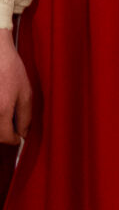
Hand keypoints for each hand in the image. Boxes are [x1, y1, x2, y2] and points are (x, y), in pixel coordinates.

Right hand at [0, 29, 29, 145]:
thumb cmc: (9, 69)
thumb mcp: (25, 92)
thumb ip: (25, 116)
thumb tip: (23, 133)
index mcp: (2, 110)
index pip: (5, 137)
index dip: (14, 140)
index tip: (18, 138)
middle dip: (5, 132)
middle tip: (13, 123)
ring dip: (0, 122)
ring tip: (6, 105)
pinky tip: (1, 102)